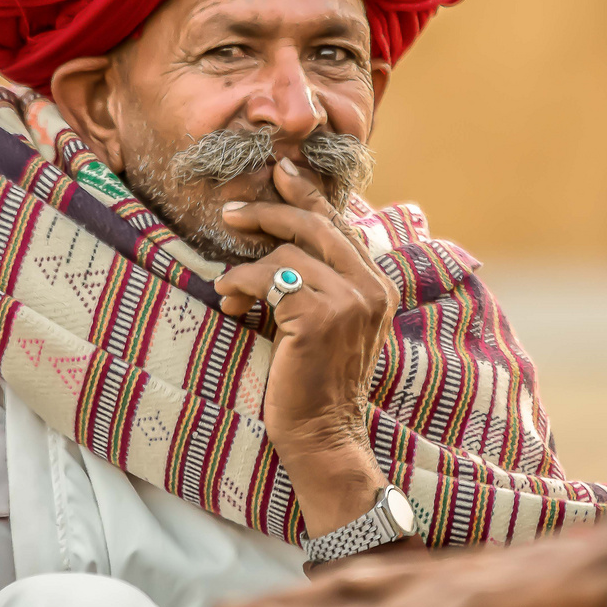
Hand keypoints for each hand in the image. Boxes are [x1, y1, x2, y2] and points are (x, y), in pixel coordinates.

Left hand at [212, 158, 397, 536]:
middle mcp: (370, 287)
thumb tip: (281, 243)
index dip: (309, 194)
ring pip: (287, 252)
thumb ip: (320, 283)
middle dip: (269, 210)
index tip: (281, 170)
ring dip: (246, 267)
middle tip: (232, 211)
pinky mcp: (318, 315)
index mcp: (378, 286)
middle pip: (315, 224)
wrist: (322, 435)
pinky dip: (241, 283)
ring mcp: (348, 300)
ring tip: (228, 289)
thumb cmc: (315, 383)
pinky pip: (269, 278)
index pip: (341, 225)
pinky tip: (230, 300)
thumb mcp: (328, 325)